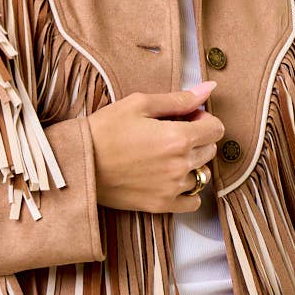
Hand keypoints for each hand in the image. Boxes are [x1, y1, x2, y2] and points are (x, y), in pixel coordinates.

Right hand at [86, 80, 224, 212]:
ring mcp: (172, 188)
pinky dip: (189, 191)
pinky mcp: (161, 205)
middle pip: (210, 150)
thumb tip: (209, 89)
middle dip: (198, 139)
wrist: (78, 163)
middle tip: (171, 133)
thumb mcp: (140, 104)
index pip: (216, 129)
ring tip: (167, 156)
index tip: (187, 118)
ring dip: (192, 164)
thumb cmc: (105, 129)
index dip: (204, 119)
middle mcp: (180, 165)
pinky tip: (171, 179)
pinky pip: (193, 202)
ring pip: (202, 175)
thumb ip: (179, 99)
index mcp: (178, 137)